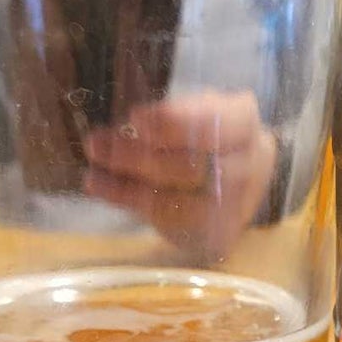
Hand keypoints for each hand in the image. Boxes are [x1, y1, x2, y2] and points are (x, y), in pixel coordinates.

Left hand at [84, 90, 278, 260]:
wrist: (242, 176)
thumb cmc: (207, 136)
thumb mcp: (196, 110)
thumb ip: (168, 115)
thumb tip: (123, 127)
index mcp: (242, 122)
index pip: (213, 121)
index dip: (174, 121)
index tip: (134, 118)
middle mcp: (248, 163)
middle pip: (192, 165)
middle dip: (138, 156)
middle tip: (96, 145)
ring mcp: (236, 203)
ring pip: (179, 199)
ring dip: (128, 188)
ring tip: (93, 176)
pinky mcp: (219, 231)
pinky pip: (173, 223)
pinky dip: (134, 205)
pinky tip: (106, 191)